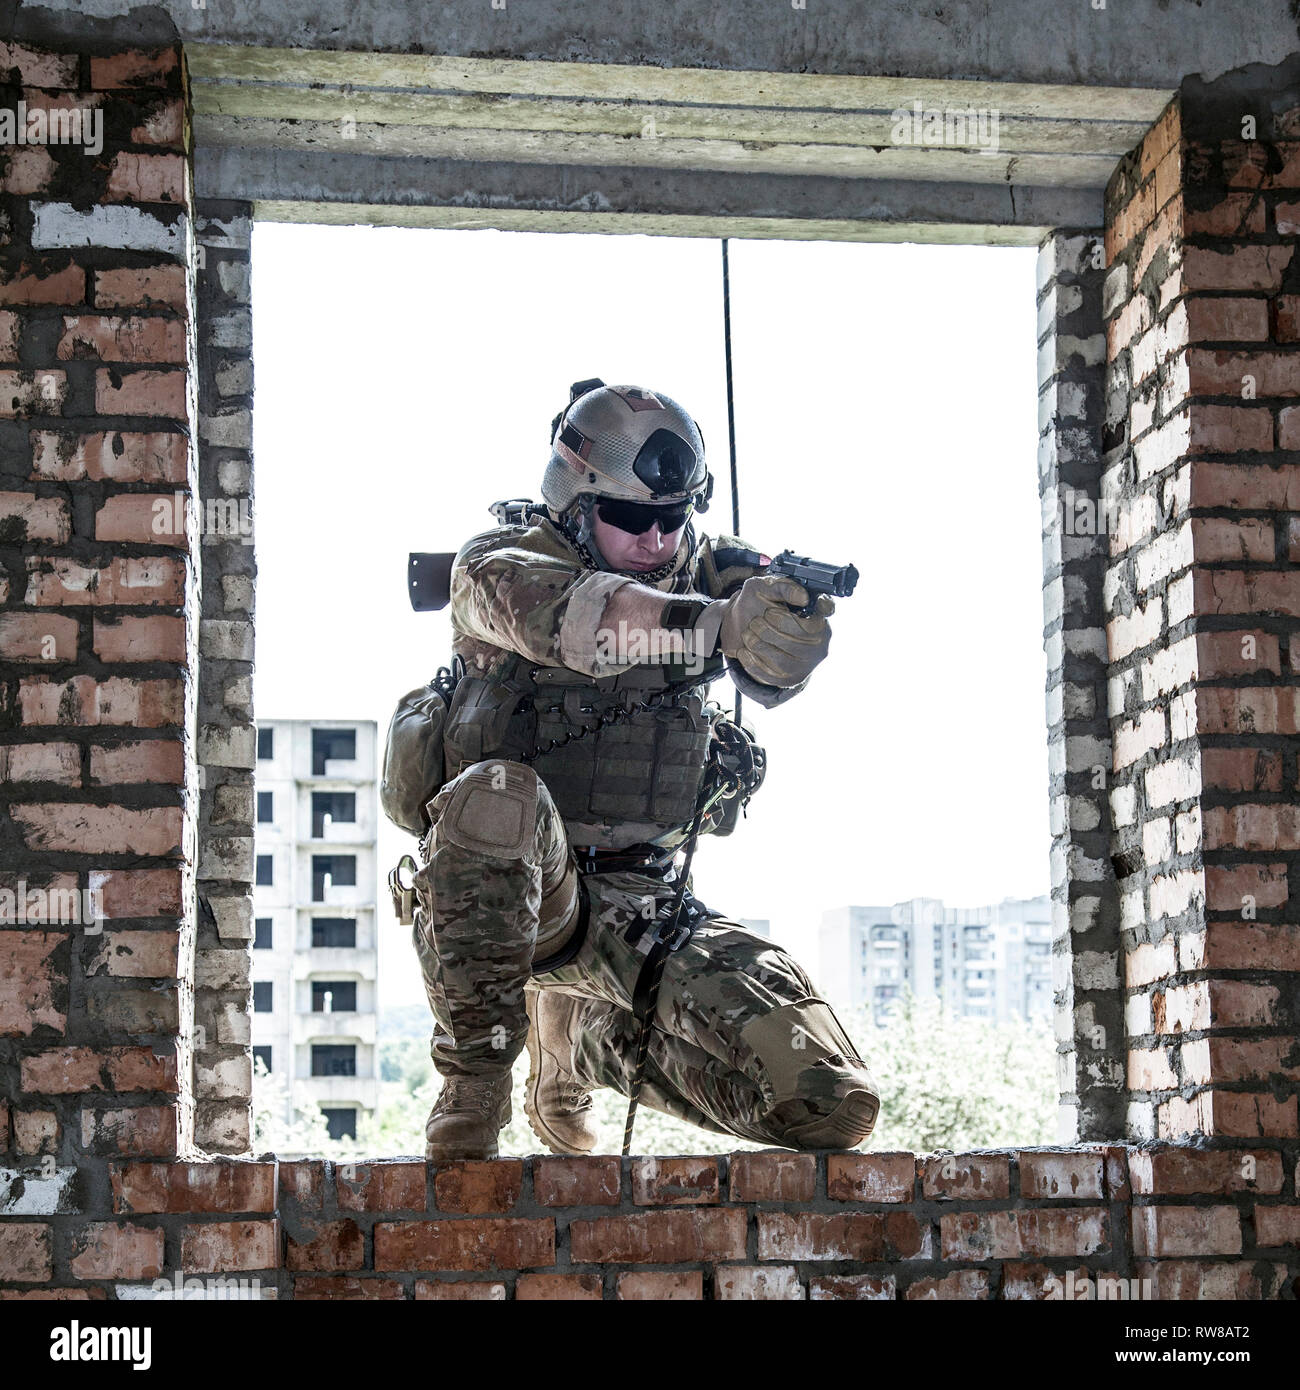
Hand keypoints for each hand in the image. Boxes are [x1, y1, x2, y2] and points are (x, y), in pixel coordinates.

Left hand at [717, 574, 834, 687]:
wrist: (742, 629)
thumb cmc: (761, 606)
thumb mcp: (767, 589)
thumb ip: (784, 586)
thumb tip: (803, 596)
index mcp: (819, 619)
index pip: (825, 612)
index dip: (817, 607)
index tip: (795, 604)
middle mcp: (818, 643)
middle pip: (798, 638)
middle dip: (771, 627)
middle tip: (757, 620)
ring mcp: (805, 664)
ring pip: (783, 659)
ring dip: (759, 644)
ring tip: (749, 633)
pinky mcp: (788, 679)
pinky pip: (770, 674)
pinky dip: (753, 661)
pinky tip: (745, 649)